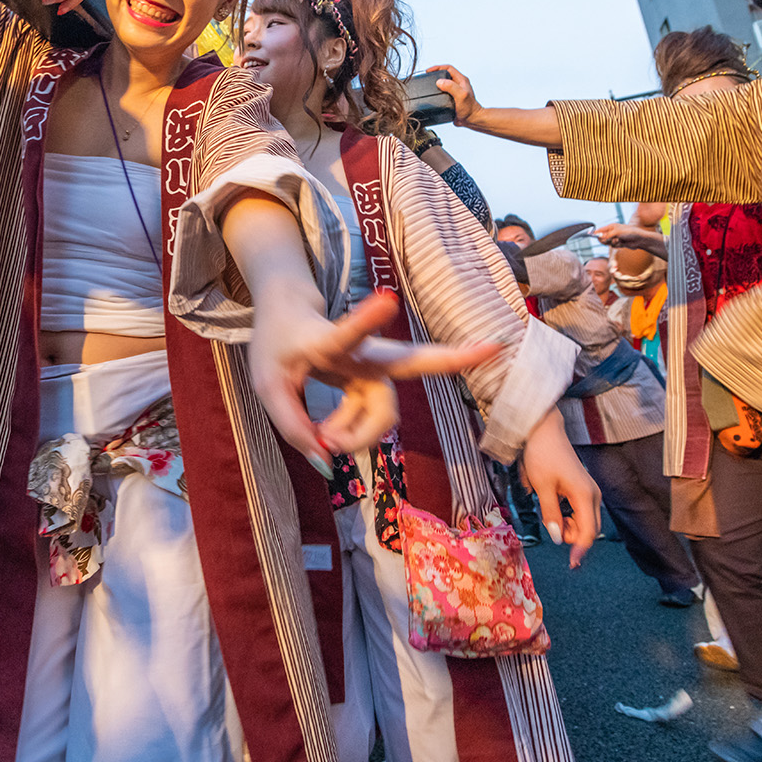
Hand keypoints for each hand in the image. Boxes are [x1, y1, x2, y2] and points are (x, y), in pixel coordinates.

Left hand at [250, 291, 502, 471]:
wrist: (288, 321)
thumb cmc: (277, 347)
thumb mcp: (266, 388)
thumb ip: (292, 427)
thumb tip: (327, 462)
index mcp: (329, 341)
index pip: (347, 333)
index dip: (366, 320)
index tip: (388, 299)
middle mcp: (363, 353)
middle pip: (411, 362)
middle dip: (453, 357)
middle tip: (494, 346)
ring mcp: (375, 369)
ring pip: (383, 416)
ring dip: (353, 436)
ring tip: (321, 436)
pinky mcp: (377, 384)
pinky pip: (372, 422)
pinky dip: (349, 434)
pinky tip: (328, 433)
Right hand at [432, 64, 481, 126]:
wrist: (471, 120)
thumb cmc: (470, 109)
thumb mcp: (461, 95)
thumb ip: (451, 87)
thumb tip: (439, 82)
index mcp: (461, 80)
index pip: (448, 68)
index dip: (437, 68)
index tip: (429, 71)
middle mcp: (458, 84)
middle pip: (445, 74)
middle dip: (435, 74)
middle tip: (427, 76)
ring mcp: (455, 91)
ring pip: (443, 83)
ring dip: (435, 83)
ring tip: (428, 84)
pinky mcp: (452, 98)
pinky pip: (442, 92)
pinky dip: (436, 92)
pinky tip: (432, 95)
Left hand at [518, 413, 601, 567]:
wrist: (544, 430)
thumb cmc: (542, 455)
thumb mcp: (542, 487)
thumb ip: (550, 515)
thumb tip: (558, 539)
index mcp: (585, 496)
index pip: (588, 533)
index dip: (580, 551)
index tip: (571, 565)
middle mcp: (593, 495)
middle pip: (589, 529)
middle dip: (573, 536)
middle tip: (551, 526)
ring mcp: (590, 490)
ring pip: (586, 521)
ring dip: (570, 526)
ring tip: (550, 512)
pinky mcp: (584, 487)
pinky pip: (581, 511)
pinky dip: (569, 516)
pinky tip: (555, 506)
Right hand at [592, 223, 657, 249]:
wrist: (639, 239)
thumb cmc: (629, 233)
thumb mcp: (617, 233)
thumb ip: (607, 235)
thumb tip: (599, 238)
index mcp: (611, 226)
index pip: (600, 230)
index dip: (596, 233)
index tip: (591, 235)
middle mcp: (612, 232)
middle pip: (602, 237)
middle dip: (605, 240)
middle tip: (608, 240)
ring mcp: (615, 238)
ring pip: (608, 243)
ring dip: (612, 243)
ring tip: (618, 240)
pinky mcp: (619, 243)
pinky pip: (613, 246)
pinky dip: (617, 245)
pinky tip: (622, 243)